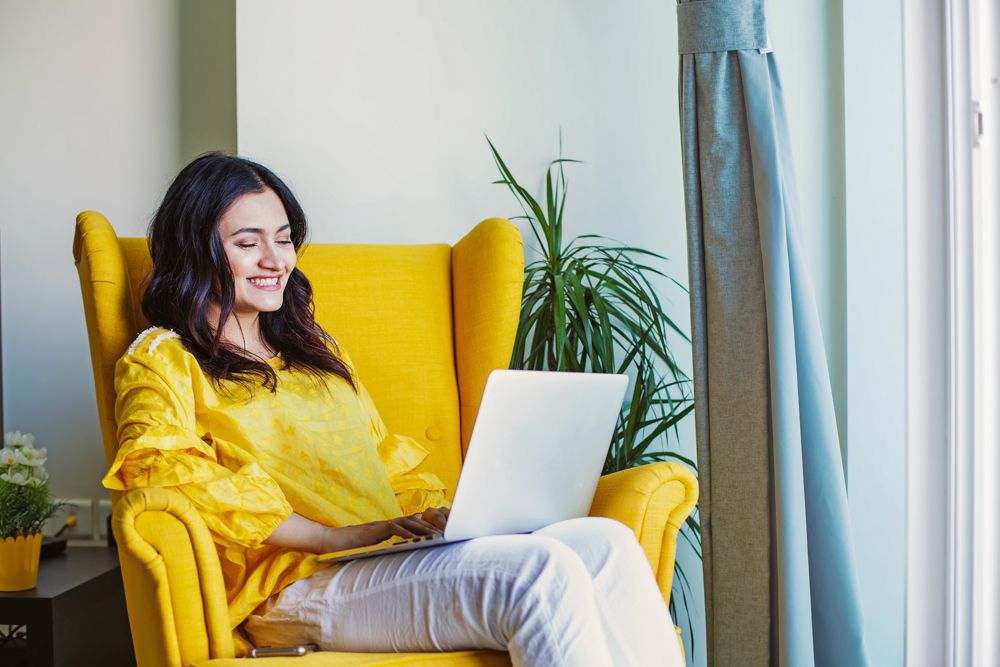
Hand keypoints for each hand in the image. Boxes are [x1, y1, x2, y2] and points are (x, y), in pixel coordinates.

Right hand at [318, 508, 449, 552]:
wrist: (329, 541)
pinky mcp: (374, 530)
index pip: (411, 523)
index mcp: (388, 528)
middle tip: (446, 531)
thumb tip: (399, 558)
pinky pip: (393, 528)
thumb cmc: (349, 548)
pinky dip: (405, 533)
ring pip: (406, 521)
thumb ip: (385, 549)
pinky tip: (414, 538)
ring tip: (436, 534)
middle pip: (414, 519)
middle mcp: (386, 524)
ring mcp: (380, 526)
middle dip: (431, 524)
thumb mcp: (372, 549)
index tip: (441, 531)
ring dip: (422, 527)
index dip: (427, 525)